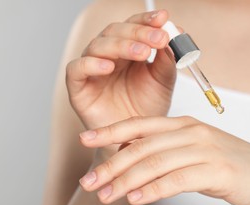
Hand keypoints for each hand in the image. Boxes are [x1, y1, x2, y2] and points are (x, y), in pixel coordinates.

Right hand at [66, 10, 175, 129]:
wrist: (134, 140)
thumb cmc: (145, 109)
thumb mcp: (163, 81)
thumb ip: (166, 58)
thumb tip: (173, 33)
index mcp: (127, 50)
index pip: (132, 26)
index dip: (145, 20)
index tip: (163, 19)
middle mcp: (107, 56)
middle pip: (114, 32)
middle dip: (138, 33)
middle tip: (158, 39)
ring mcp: (90, 70)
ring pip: (96, 46)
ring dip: (119, 45)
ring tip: (142, 53)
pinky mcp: (77, 87)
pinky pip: (76, 69)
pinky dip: (90, 64)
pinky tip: (108, 67)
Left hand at [78, 116, 249, 204]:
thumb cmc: (222, 165)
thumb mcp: (188, 152)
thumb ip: (160, 151)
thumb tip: (124, 156)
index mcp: (181, 124)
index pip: (137, 125)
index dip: (109, 131)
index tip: (84, 139)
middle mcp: (190, 132)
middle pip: (140, 147)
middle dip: (110, 166)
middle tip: (88, 183)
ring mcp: (204, 149)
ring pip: (154, 164)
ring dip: (125, 182)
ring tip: (105, 196)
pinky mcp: (217, 171)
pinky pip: (176, 180)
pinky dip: (152, 190)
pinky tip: (135, 199)